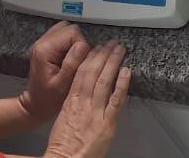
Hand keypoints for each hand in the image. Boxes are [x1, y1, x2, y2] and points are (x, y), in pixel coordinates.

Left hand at [19, 21, 88, 123]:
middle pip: (70, 28)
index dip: (82, 47)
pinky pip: (63, 37)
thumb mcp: (63, 85)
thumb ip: (72, 64)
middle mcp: (42, 42)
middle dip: (79, 43)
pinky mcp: (46, 46)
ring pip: (66, 30)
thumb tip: (83, 46)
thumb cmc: (48, 99)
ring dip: (74, 43)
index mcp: (45, 49)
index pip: (72, 33)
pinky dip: (69, 45)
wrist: (34, 105)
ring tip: (74, 60)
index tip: (82, 63)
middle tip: (78, 62)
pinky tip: (69, 59)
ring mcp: (43, 43)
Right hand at [43, 41, 129, 157]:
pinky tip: (127, 72)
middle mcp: (82, 103)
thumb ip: (73, 104)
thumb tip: (81, 94)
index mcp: (70, 101)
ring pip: (104, 81)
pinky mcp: (107, 124)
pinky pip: (116, 100)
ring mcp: (95, 112)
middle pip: (93, 72)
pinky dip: (122, 85)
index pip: (80, 73)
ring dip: (113, 63)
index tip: (95, 49)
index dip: (89, 59)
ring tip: (120, 50)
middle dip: (102, 55)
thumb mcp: (62, 118)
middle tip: (111, 44)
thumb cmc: (62, 144)